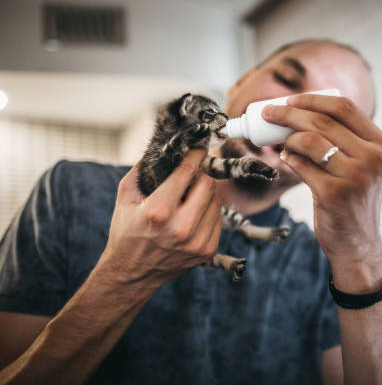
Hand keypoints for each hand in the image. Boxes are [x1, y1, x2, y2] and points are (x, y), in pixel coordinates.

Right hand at [99, 149, 222, 286]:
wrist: (131, 273)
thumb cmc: (126, 232)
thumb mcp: (125, 197)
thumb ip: (143, 169)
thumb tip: (163, 147)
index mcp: (158, 211)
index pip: (187, 172)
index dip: (195, 155)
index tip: (199, 147)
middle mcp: (180, 228)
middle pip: (208, 185)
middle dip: (200, 175)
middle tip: (192, 175)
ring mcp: (196, 242)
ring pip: (216, 201)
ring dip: (205, 195)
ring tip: (189, 198)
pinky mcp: (207, 251)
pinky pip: (218, 219)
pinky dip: (208, 212)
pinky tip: (193, 215)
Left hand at [263, 94, 381, 292]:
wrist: (357, 243)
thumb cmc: (353, 200)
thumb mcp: (362, 166)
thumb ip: (344, 140)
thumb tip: (299, 113)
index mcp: (379, 144)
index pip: (344, 107)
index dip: (312, 99)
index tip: (289, 100)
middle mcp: (372, 158)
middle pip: (323, 121)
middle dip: (289, 113)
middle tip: (268, 113)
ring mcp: (355, 176)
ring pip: (310, 141)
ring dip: (287, 137)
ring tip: (279, 141)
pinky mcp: (334, 193)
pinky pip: (302, 165)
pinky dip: (289, 158)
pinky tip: (286, 158)